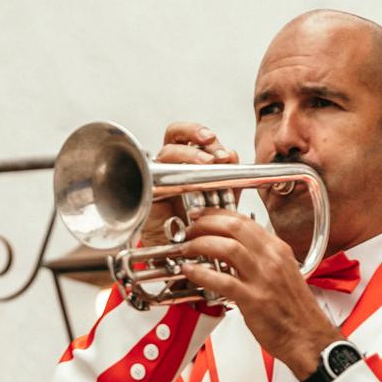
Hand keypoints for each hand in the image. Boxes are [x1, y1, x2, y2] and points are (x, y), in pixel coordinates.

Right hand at [148, 123, 239, 248]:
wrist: (182, 248)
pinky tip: (185, 182)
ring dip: (189, 154)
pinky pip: (154, 174)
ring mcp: (158, 174)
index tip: (224, 152)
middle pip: (176, 134)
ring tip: (208, 164)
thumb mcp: (222, 198)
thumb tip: (231, 154)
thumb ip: (230, 178)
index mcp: (189, 160)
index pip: (193, 136)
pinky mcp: (149, 189)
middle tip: (216, 153)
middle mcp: (172, 163)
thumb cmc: (198, 223)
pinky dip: (169, 174)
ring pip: (167, 151)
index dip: (206, 136)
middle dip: (195, 134)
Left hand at [175, 211, 341, 374]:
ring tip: (188, 248)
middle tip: (191, 229)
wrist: (308, 338)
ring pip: (227, 248)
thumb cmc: (295, 312)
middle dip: (206, 224)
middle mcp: (272, 259)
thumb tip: (234, 251)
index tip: (202, 215)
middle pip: (234, 227)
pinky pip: (222, 280)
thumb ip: (260, 260)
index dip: (217, 214)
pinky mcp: (254, 300)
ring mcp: (263, 278)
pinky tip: (190, 272)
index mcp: (278, 250)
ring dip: (201, 244)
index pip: (244, 220)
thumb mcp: (283, 274)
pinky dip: (201, 273)